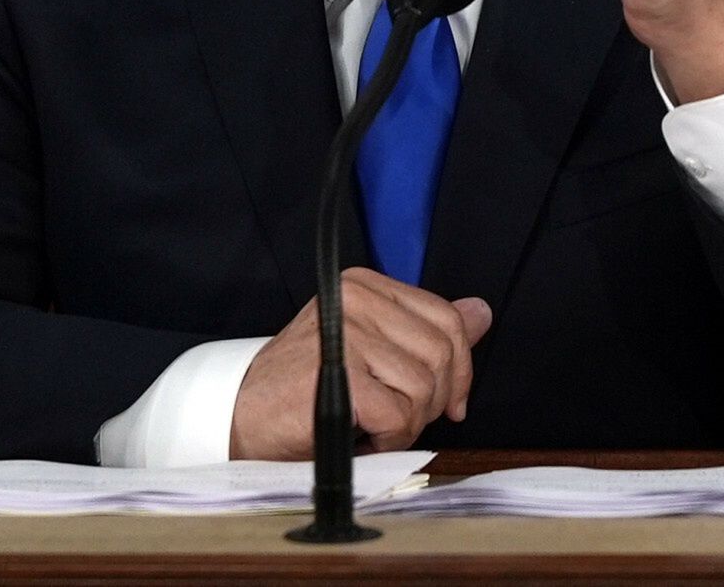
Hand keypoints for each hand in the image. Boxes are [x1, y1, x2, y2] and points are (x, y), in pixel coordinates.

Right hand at [229, 267, 492, 459]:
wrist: (242, 417)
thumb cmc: (306, 388)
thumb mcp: (371, 350)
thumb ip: (425, 331)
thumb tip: (481, 313)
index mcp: (365, 286)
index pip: (446, 319)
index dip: (458, 369)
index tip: (447, 402)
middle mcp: (355, 300)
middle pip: (442, 353)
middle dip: (431, 401)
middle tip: (398, 419)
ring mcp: (344, 333)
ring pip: (423, 387)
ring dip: (406, 423)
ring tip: (372, 426)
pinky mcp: (337, 373)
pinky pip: (397, 415)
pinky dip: (388, 439)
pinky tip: (361, 436)